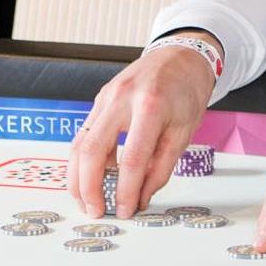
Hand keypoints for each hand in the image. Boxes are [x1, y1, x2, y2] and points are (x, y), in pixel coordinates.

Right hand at [68, 31, 220, 218]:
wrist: (181, 55)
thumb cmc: (187, 90)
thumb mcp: (186, 129)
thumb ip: (163, 165)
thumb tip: (142, 196)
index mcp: (151, 106)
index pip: (132, 159)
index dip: (126, 190)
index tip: (125, 209)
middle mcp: (122, 99)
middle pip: (92, 151)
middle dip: (89, 188)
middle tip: (96, 211)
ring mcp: (106, 97)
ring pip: (79, 144)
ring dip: (78, 177)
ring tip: (88, 200)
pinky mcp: (99, 99)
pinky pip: (84, 134)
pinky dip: (83, 159)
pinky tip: (92, 176)